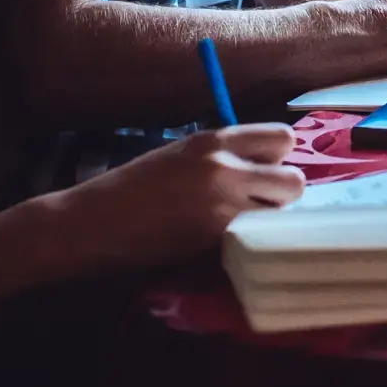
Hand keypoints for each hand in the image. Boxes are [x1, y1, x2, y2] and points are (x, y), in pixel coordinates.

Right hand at [58, 124, 303, 275]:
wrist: (93, 221)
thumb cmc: (131, 187)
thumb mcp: (180, 155)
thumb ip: (221, 157)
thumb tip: (260, 169)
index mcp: (216, 139)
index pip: (283, 138)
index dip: (278, 160)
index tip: (262, 175)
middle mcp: (226, 165)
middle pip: (293, 179)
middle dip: (281, 196)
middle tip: (256, 208)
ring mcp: (223, 203)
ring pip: (280, 214)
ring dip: (268, 222)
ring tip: (242, 229)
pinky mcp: (215, 237)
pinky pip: (255, 239)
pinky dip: (248, 246)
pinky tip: (225, 249)